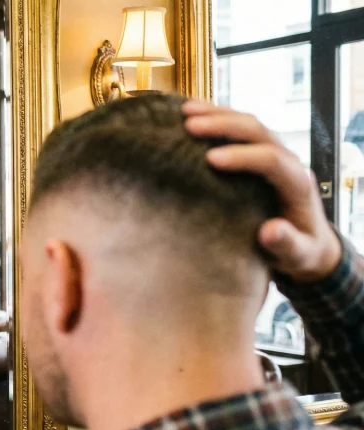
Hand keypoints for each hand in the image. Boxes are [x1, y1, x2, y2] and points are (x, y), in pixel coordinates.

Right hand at [183, 100, 341, 282]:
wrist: (306, 242)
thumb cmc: (299, 252)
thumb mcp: (298, 256)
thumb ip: (288, 245)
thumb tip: (271, 231)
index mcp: (297, 184)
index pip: (273, 160)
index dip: (243, 156)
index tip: (211, 159)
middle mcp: (288, 162)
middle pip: (259, 132)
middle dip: (225, 125)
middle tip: (190, 126)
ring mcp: (274, 153)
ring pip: (249, 123)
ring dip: (217, 115)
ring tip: (184, 112)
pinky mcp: (260, 153)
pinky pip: (239, 128)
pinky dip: (216, 117)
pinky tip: (190, 113)